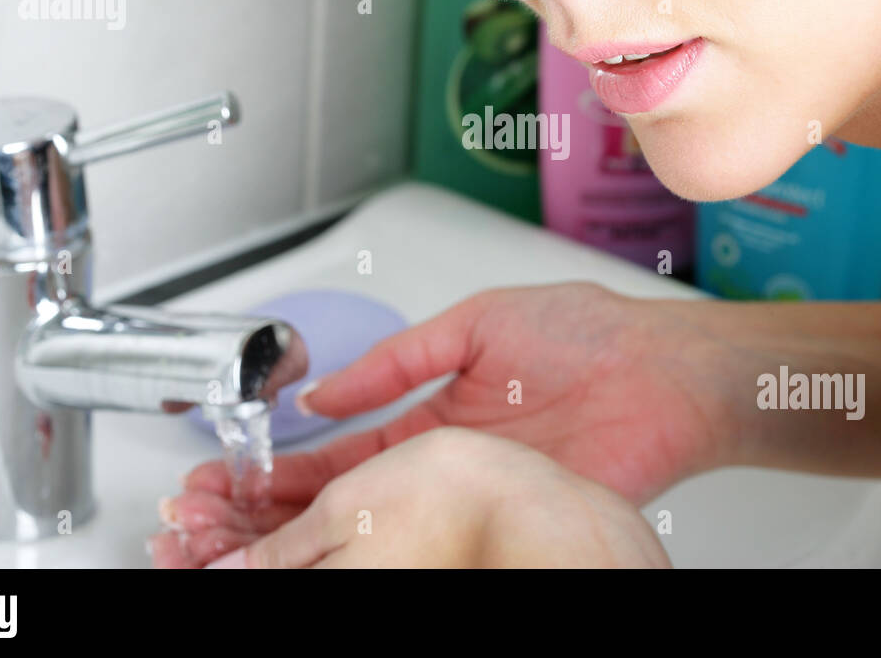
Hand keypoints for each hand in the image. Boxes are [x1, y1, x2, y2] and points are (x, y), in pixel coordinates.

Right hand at [150, 283, 740, 566]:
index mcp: (437, 413)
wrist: (663, 370)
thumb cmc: (587, 333)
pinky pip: (440, 547)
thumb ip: (398, 360)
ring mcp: (477, 497)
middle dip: (279, 513)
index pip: (345, 455)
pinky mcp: (510, 523)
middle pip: (350, 501)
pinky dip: (387, 556)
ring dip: (315, 538)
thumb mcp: (473, 322)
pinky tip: (336, 559)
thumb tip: (328, 394)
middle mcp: (449, 463)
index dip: (288, 469)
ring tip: (247, 543)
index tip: (238, 479)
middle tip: (217, 524)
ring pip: (384, 532)